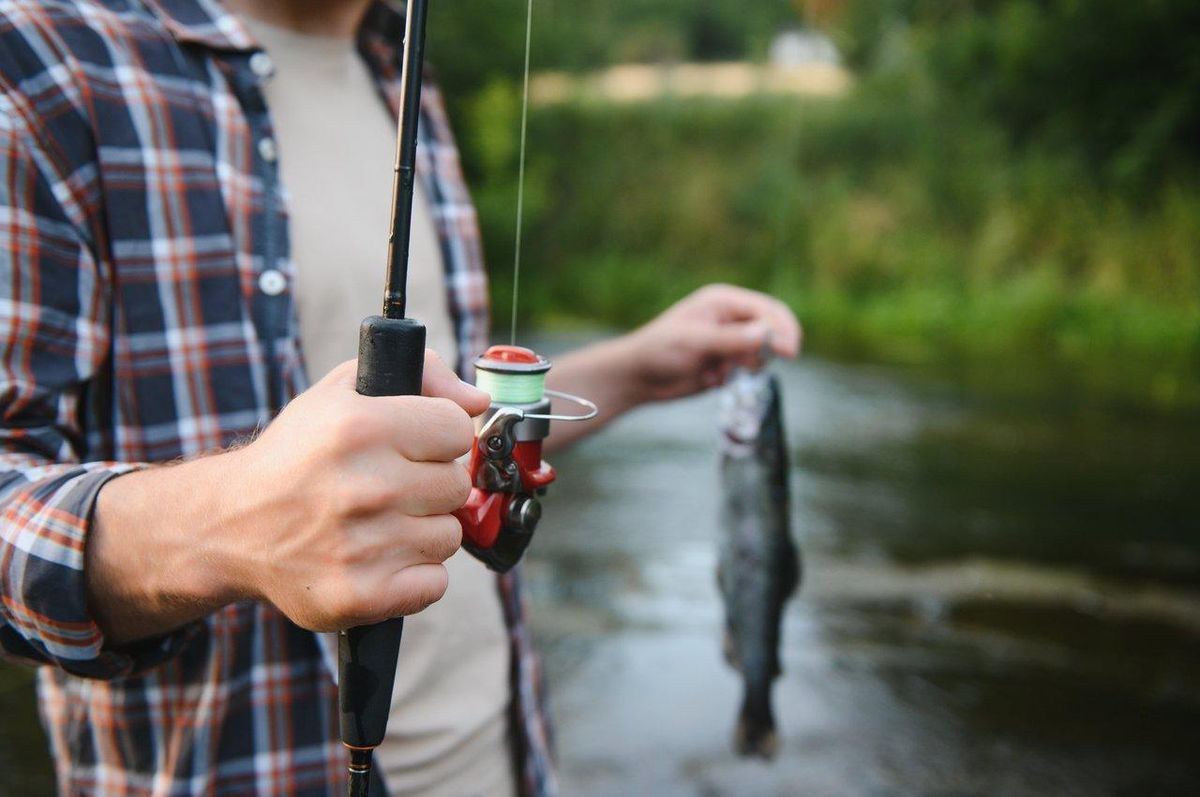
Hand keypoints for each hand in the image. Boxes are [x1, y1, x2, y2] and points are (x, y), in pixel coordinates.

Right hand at [88, 350, 489, 641]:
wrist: (230, 525)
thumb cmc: (298, 453)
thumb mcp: (344, 390)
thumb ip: (421, 374)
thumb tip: (478, 403)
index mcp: (361, 428)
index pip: (458, 429)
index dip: (439, 436)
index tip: (413, 445)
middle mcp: (363, 487)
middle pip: (457, 485)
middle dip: (430, 484)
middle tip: (391, 486)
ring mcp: (362, 547)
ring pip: (449, 536)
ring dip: (423, 530)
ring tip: (379, 522)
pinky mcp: (360, 596)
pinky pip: (435, 583)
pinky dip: (415, 575)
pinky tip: (379, 558)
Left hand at [621, 284, 800, 402]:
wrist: (640, 376)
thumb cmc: (659, 350)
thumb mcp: (694, 342)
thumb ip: (731, 339)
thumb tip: (766, 334)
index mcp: (723, 301)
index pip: (767, 309)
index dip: (782, 328)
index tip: (790, 350)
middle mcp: (731, 319)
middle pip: (771, 330)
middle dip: (768, 349)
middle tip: (755, 366)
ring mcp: (730, 341)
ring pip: (762, 353)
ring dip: (746, 366)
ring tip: (719, 371)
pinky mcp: (727, 363)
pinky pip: (748, 371)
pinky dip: (735, 378)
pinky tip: (710, 378)